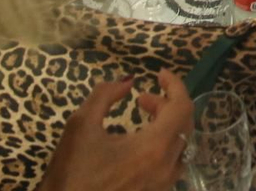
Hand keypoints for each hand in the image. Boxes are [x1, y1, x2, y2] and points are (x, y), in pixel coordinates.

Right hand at [37, 71, 191, 190]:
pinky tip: (140, 143)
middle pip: (183, 126)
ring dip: (167, 125)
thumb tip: (127, 81)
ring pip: (180, 146)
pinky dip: (164, 145)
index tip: (160, 74)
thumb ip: (105, 95)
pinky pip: (171, 164)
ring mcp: (163, 185)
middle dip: (167, 105)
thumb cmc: (72, 172)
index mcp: (154, 148)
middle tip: (142, 99)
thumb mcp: (81, 125)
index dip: (175, 86)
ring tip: (143, 118)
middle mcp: (166, 167)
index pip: (182, 108)